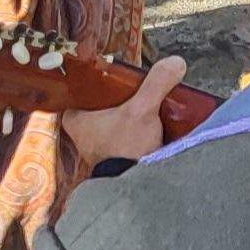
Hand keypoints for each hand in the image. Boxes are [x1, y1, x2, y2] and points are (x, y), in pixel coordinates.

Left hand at [60, 52, 190, 170]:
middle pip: (105, 99)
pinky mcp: (113, 153)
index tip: (124, 72)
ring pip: (116, 114)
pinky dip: (137, 123)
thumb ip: (157, 83)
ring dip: (132, 109)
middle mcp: (81, 130)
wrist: (137, 188)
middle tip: (141, 84)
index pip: (86, 86)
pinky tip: (152, 117)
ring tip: (150, 99)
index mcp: (75, 117)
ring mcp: (97, 143)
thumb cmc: (126, 148)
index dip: (106, 76)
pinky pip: (125, 129)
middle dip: (125, 94)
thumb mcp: (142, 110)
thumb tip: (175, 62)